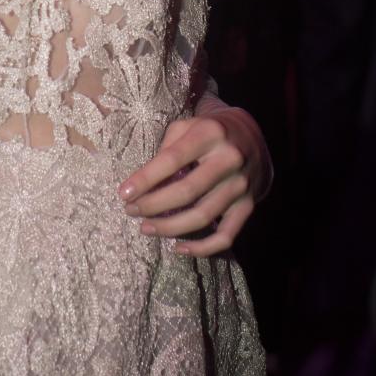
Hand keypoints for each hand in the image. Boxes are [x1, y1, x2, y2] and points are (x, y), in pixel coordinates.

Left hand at [117, 107, 267, 255]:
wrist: (252, 137)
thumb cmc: (207, 131)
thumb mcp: (186, 126)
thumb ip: (166, 149)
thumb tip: (142, 183)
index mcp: (210, 133)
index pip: (172, 159)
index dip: (145, 179)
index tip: (123, 193)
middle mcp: (229, 159)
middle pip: (187, 191)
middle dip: (153, 205)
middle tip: (130, 210)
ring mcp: (242, 185)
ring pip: (203, 216)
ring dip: (169, 227)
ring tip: (145, 228)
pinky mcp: (249, 205)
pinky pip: (226, 236)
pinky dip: (202, 247)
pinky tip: (178, 248)